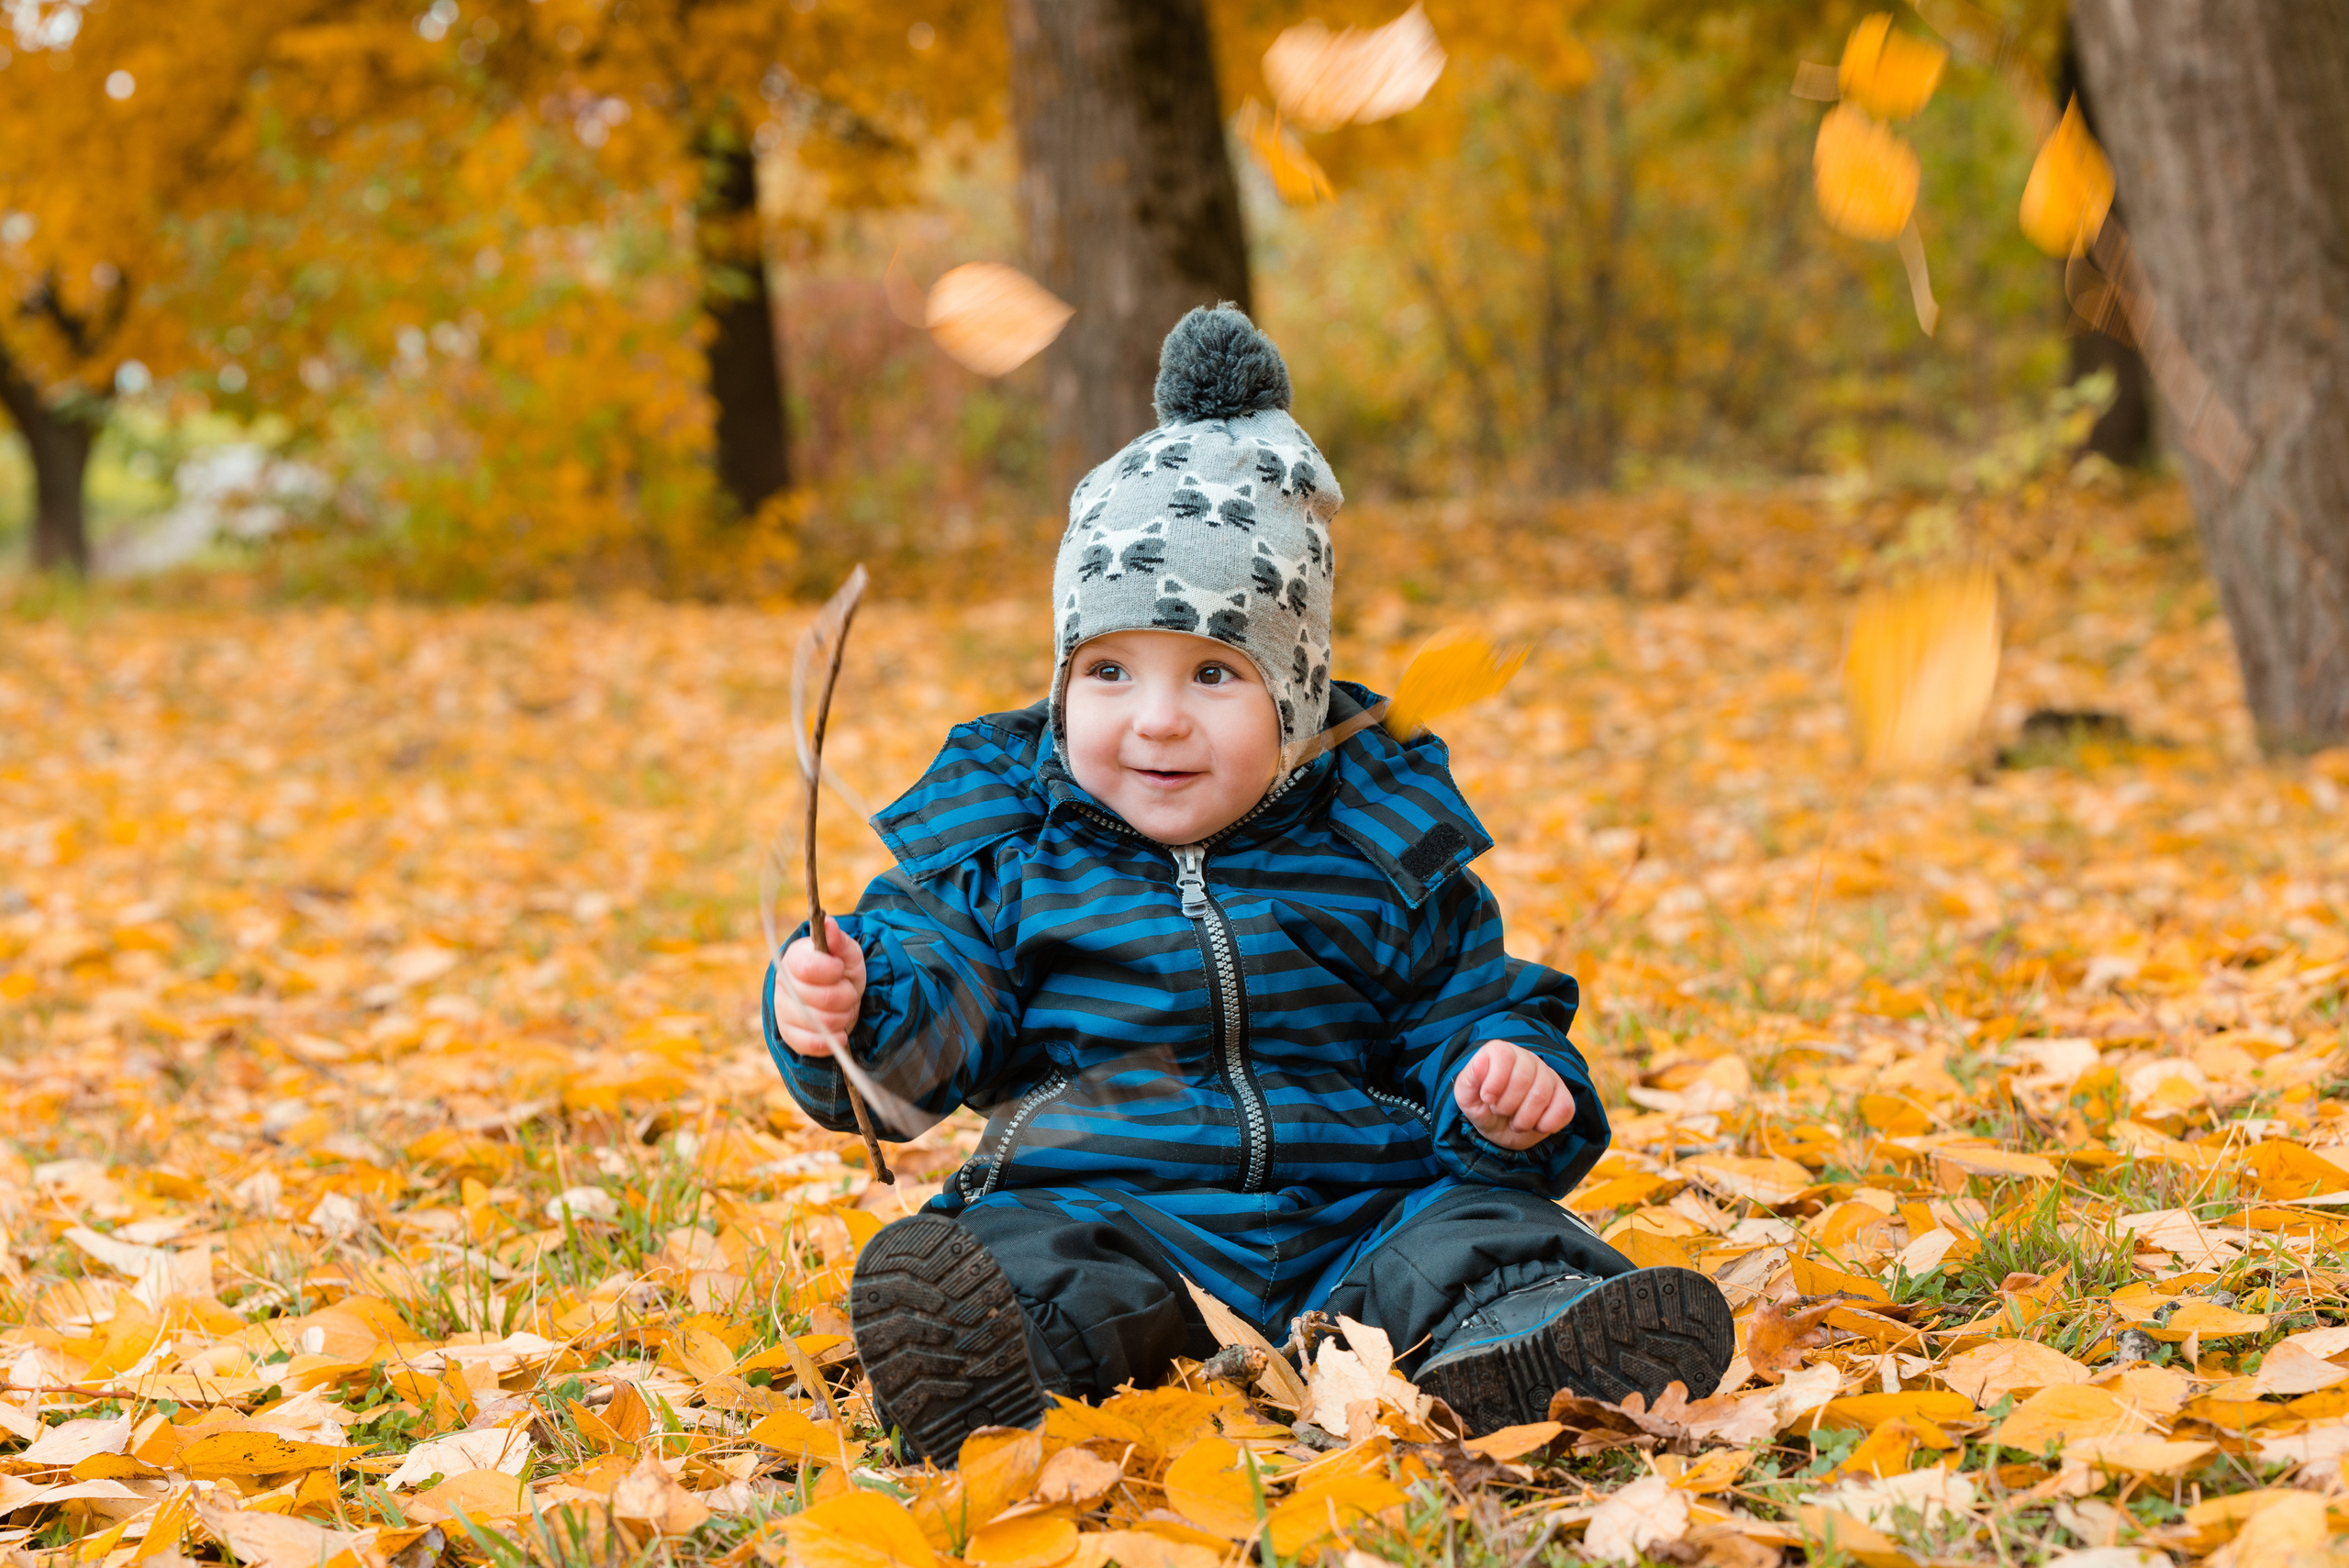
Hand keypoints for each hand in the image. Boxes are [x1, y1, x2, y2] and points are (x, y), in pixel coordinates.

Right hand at [772, 917, 865, 1057]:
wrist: (837, 1000)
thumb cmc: (841, 973)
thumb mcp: (847, 954)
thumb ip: (839, 941)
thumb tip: (829, 924)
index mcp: (794, 958)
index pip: (807, 967)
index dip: (831, 970)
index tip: (840, 969)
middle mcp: (783, 984)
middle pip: (822, 998)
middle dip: (845, 996)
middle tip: (848, 992)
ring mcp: (783, 1011)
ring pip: (821, 1022)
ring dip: (843, 1017)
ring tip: (843, 1008)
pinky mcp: (789, 1035)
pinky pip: (813, 1044)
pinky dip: (833, 1039)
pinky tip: (840, 1032)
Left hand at [1453, 1040, 1574, 1150]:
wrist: (1501, 1129)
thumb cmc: (1483, 1107)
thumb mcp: (1466, 1096)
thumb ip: (1468, 1079)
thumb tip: (1480, 1063)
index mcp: (1501, 1052)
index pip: (1504, 1055)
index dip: (1494, 1082)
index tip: (1487, 1099)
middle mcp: (1527, 1059)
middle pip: (1523, 1077)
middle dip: (1506, 1105)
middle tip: (1500, 1112)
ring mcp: (1549, 1076)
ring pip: (1542, 1094)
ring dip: (1524, 1119)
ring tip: (1515, 1122)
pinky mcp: (1563, 1096)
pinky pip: (1565, 1108)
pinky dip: (1547, 1124)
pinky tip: (1536, 1126)